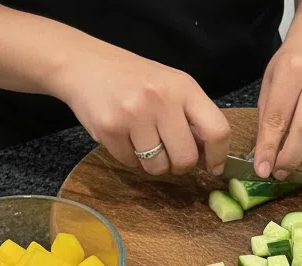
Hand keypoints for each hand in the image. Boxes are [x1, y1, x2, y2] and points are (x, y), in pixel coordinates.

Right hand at [49, 39, 230, 175]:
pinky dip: (130, 157)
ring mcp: (133, 114)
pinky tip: (123, 135)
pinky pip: (131, 163)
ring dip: (153, 163)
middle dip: (180, 165)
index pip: (217, 131)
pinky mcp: (109, 128)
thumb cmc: (134, 80)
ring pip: (158, 167)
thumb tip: (210, 158)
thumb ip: (192, 118)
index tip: (213, 166)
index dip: (219, 156)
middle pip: (187, 159)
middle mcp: (160, 99)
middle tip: (170, 153)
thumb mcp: (171, 87)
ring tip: (143, 139)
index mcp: (183, 87)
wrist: (82, 63)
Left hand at [253, 23, 301, 178]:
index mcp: (292, 71)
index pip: (278, 116)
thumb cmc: (292, 65)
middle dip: (291, 158)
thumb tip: (266, 156)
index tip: (263, 169)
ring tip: (301, 164)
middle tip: (281, 172)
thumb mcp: (271, 81)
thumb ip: (269, 117)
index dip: (269, 147)